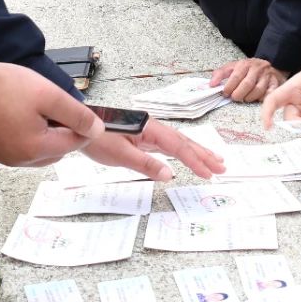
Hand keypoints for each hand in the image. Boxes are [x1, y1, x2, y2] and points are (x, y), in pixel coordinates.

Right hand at [0, 61, 102, 166]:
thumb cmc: (2, 87)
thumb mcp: (48, 94)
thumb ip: (76, 114)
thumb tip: (97, 130)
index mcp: (35, 149)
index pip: (74, 143)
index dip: (81, 125)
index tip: (75, 109)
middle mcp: (18, 160)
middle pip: (56, 150)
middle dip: (61, 131)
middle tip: (52, 105)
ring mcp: (1, 157)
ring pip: (36, 150)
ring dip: (42, 134)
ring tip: (32, 108)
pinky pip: (16, 147)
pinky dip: (22, 135)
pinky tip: (15, 114)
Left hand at [83, 118, 225, 180]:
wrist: (77, 127)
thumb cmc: (97, 138)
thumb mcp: (120, 155)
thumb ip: (146, 165)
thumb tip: (170, 174)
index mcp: (150, 129)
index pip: (178, 147)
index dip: (195, 160)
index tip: (210, 173)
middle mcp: (152, 128)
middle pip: (183, 142)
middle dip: (203, 154)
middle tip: (222, 167)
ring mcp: (148, 132)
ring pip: (177, 143)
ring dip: (196, 152)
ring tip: (213, 161)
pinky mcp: (142, 137)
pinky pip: (167, 145)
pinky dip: (180, 152)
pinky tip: (185, 157)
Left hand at [211, 58, 287, 102]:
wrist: (268, 64)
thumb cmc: (247, 69)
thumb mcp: (233, 67)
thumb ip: (220, 74)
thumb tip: (211, 84)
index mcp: (245, 64)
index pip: (235, 76)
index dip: (229, 87)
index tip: (225, 93)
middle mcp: (256, 69)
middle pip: (247, 84)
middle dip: (238, 94)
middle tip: (234, 98)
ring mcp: (267, 76)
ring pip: (258, 91)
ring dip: (249, 98)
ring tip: (244, 98)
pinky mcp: (275, 83)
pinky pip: (269, 94)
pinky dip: (262, 99)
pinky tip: (257, 99)